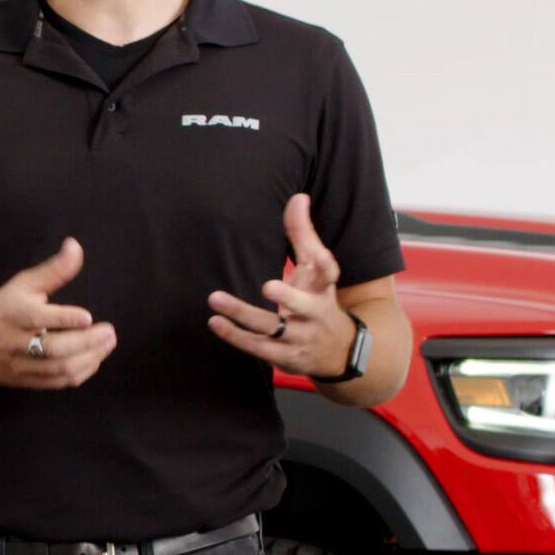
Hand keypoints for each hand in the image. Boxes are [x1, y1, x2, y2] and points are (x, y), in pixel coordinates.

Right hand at [0, 236, 117, 389]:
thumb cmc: (4, 309)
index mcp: (15, 314)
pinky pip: (57, 383)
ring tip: (107, 344)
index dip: (64, 320)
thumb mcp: (23, 284)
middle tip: (109, 332)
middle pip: (52, 349)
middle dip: (85, 343)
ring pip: (57, 369)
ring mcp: (21, 365)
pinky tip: (94, 360)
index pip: (38, 318)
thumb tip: (75, 246)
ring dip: (88, 359)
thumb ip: (53, 269)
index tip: (87, 317)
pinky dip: (80, 373)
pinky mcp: (27, 381)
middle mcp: (16, 342)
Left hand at [205, 193, 353, 377]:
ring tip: (215, 299)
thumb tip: (298, 197)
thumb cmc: (318, 298)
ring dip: (243, 315)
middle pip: (303, 305)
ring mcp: (301, 337)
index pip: (328, 272)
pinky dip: (235, 336)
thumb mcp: (316, 269)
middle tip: (268, 286)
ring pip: (272, 328)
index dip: (323, 262)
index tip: (313, 253)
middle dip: (288, 298)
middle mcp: (316, 313)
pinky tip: (216, 322)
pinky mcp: (285, 357)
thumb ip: (304, 234)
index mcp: (324, 287)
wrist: (339, 351)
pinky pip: (258, 347)